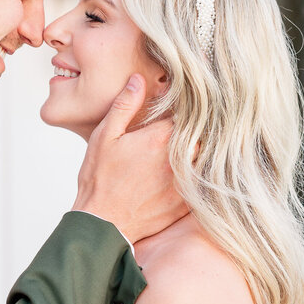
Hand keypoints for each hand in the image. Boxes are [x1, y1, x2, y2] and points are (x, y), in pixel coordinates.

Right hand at [72, 74, 188, 243]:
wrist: (102, 224)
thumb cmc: (99, 180)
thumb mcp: (105, 136)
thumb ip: (124, 106)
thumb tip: (139, 80)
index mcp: (159, 138)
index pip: (186, 113)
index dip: (186, 107)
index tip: (184, 104)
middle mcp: (177, 159)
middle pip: (200, 135)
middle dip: (195, 129)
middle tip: (190, 125)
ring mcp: (184, 182)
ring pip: (204, 158)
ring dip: (198, 151)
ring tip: (189, 148)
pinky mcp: (186, 203)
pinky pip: (202, 183)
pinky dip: (198, 175)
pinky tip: (189, 173)